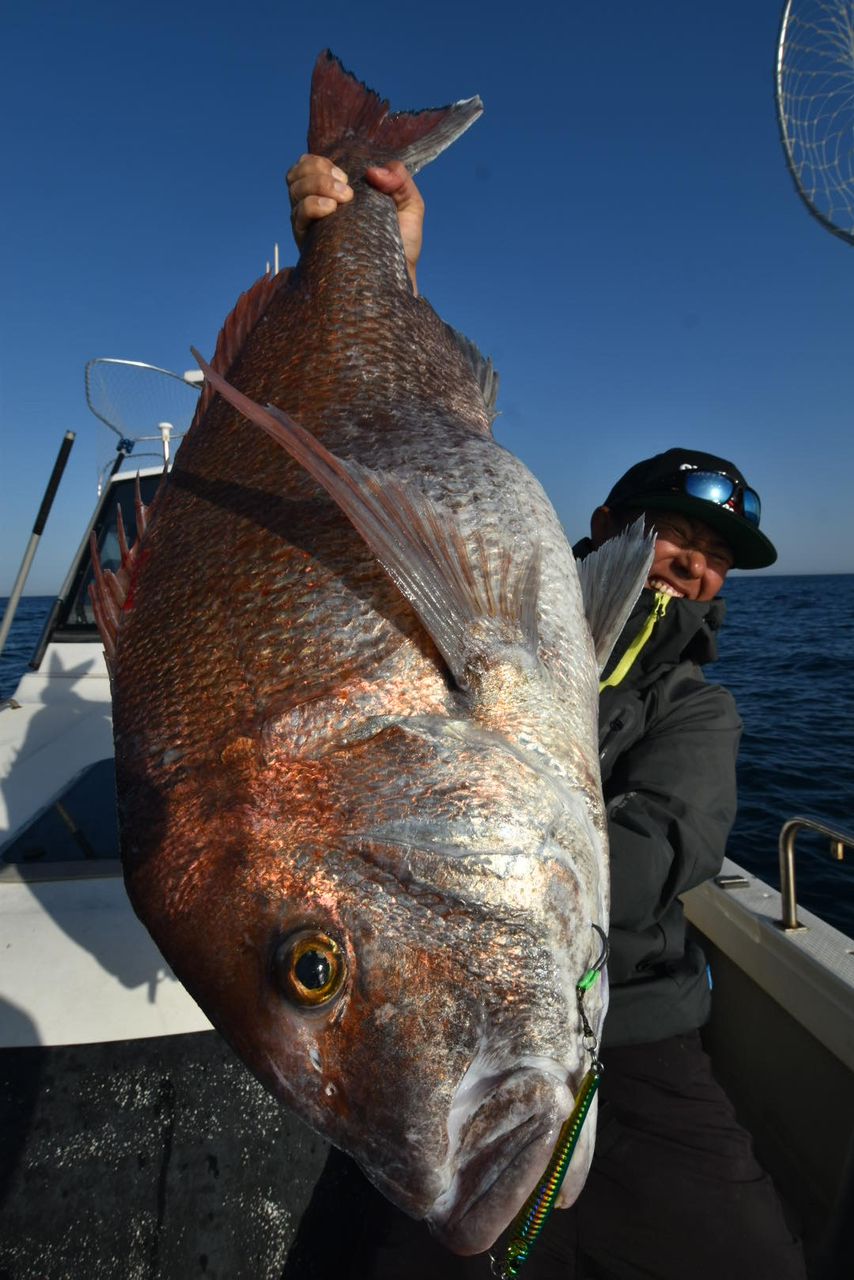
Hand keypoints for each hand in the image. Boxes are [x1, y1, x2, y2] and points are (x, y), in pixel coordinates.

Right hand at [286, 155, 423, 292]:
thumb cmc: (402, 245)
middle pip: (296, 174)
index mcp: (336, 193)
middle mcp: (318, 207)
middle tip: (346, 187)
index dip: (320, 161)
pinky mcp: (309, 245)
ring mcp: (312, 226)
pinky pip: (298, 216)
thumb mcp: (410, 206)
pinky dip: (312, 205)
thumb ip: (400, 180)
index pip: (310, 166)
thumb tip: (373, 171)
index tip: (346, 174)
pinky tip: (331, 209)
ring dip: (316, 185)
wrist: (398, 279)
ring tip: (343, 199)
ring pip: (294, 190)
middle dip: (318, 171)